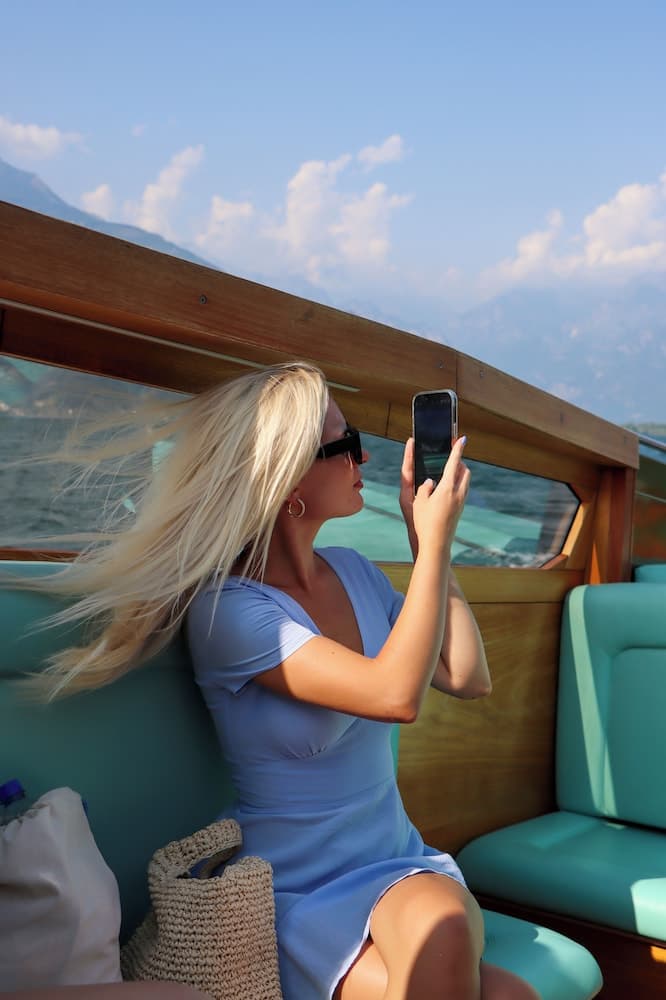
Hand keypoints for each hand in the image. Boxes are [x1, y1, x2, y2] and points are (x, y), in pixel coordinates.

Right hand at [410, 436, 469, 556]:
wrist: (436, 544)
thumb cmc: (424, 522)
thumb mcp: (419, 501)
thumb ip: (425, 487)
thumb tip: (430, 482)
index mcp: (447, 488)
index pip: (454, 462)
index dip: (457, 449)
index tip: (462, 438)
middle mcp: (458, 493)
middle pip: (464, 471)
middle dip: (459, 462)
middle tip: (450, 457)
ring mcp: (461, 502)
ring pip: (465, 481)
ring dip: (459, 473)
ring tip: (447, 472)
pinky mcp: (460, 509)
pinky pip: (462, 491)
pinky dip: (457, 484)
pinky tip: (446, 489)